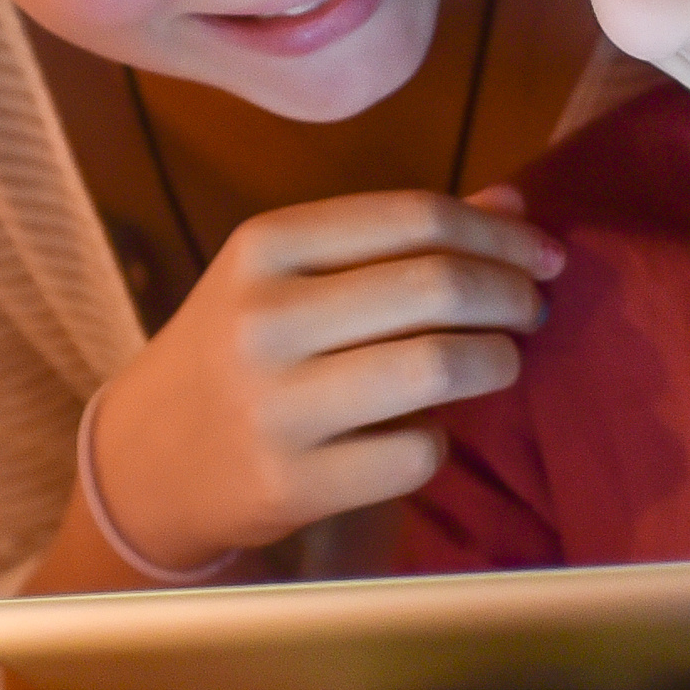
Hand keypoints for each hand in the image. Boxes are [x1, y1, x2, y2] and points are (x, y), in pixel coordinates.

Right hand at [83, 191, 562, 573]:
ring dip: (497, 362)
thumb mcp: (291, 275)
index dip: (499, 236)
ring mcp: (277, 404)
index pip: (414, 218)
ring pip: (438, 367)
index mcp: (265, 245)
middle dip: (513, 296)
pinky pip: (416, 453)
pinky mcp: (293, 483)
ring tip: (499, 363)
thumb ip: (396, 239)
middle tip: (532, 311)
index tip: (544, 255)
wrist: (145, 461)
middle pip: (437, 286)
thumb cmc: (236, 353)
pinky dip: (440, 441)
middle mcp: (265, 317)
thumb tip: (515, 207)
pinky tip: (422, 433)